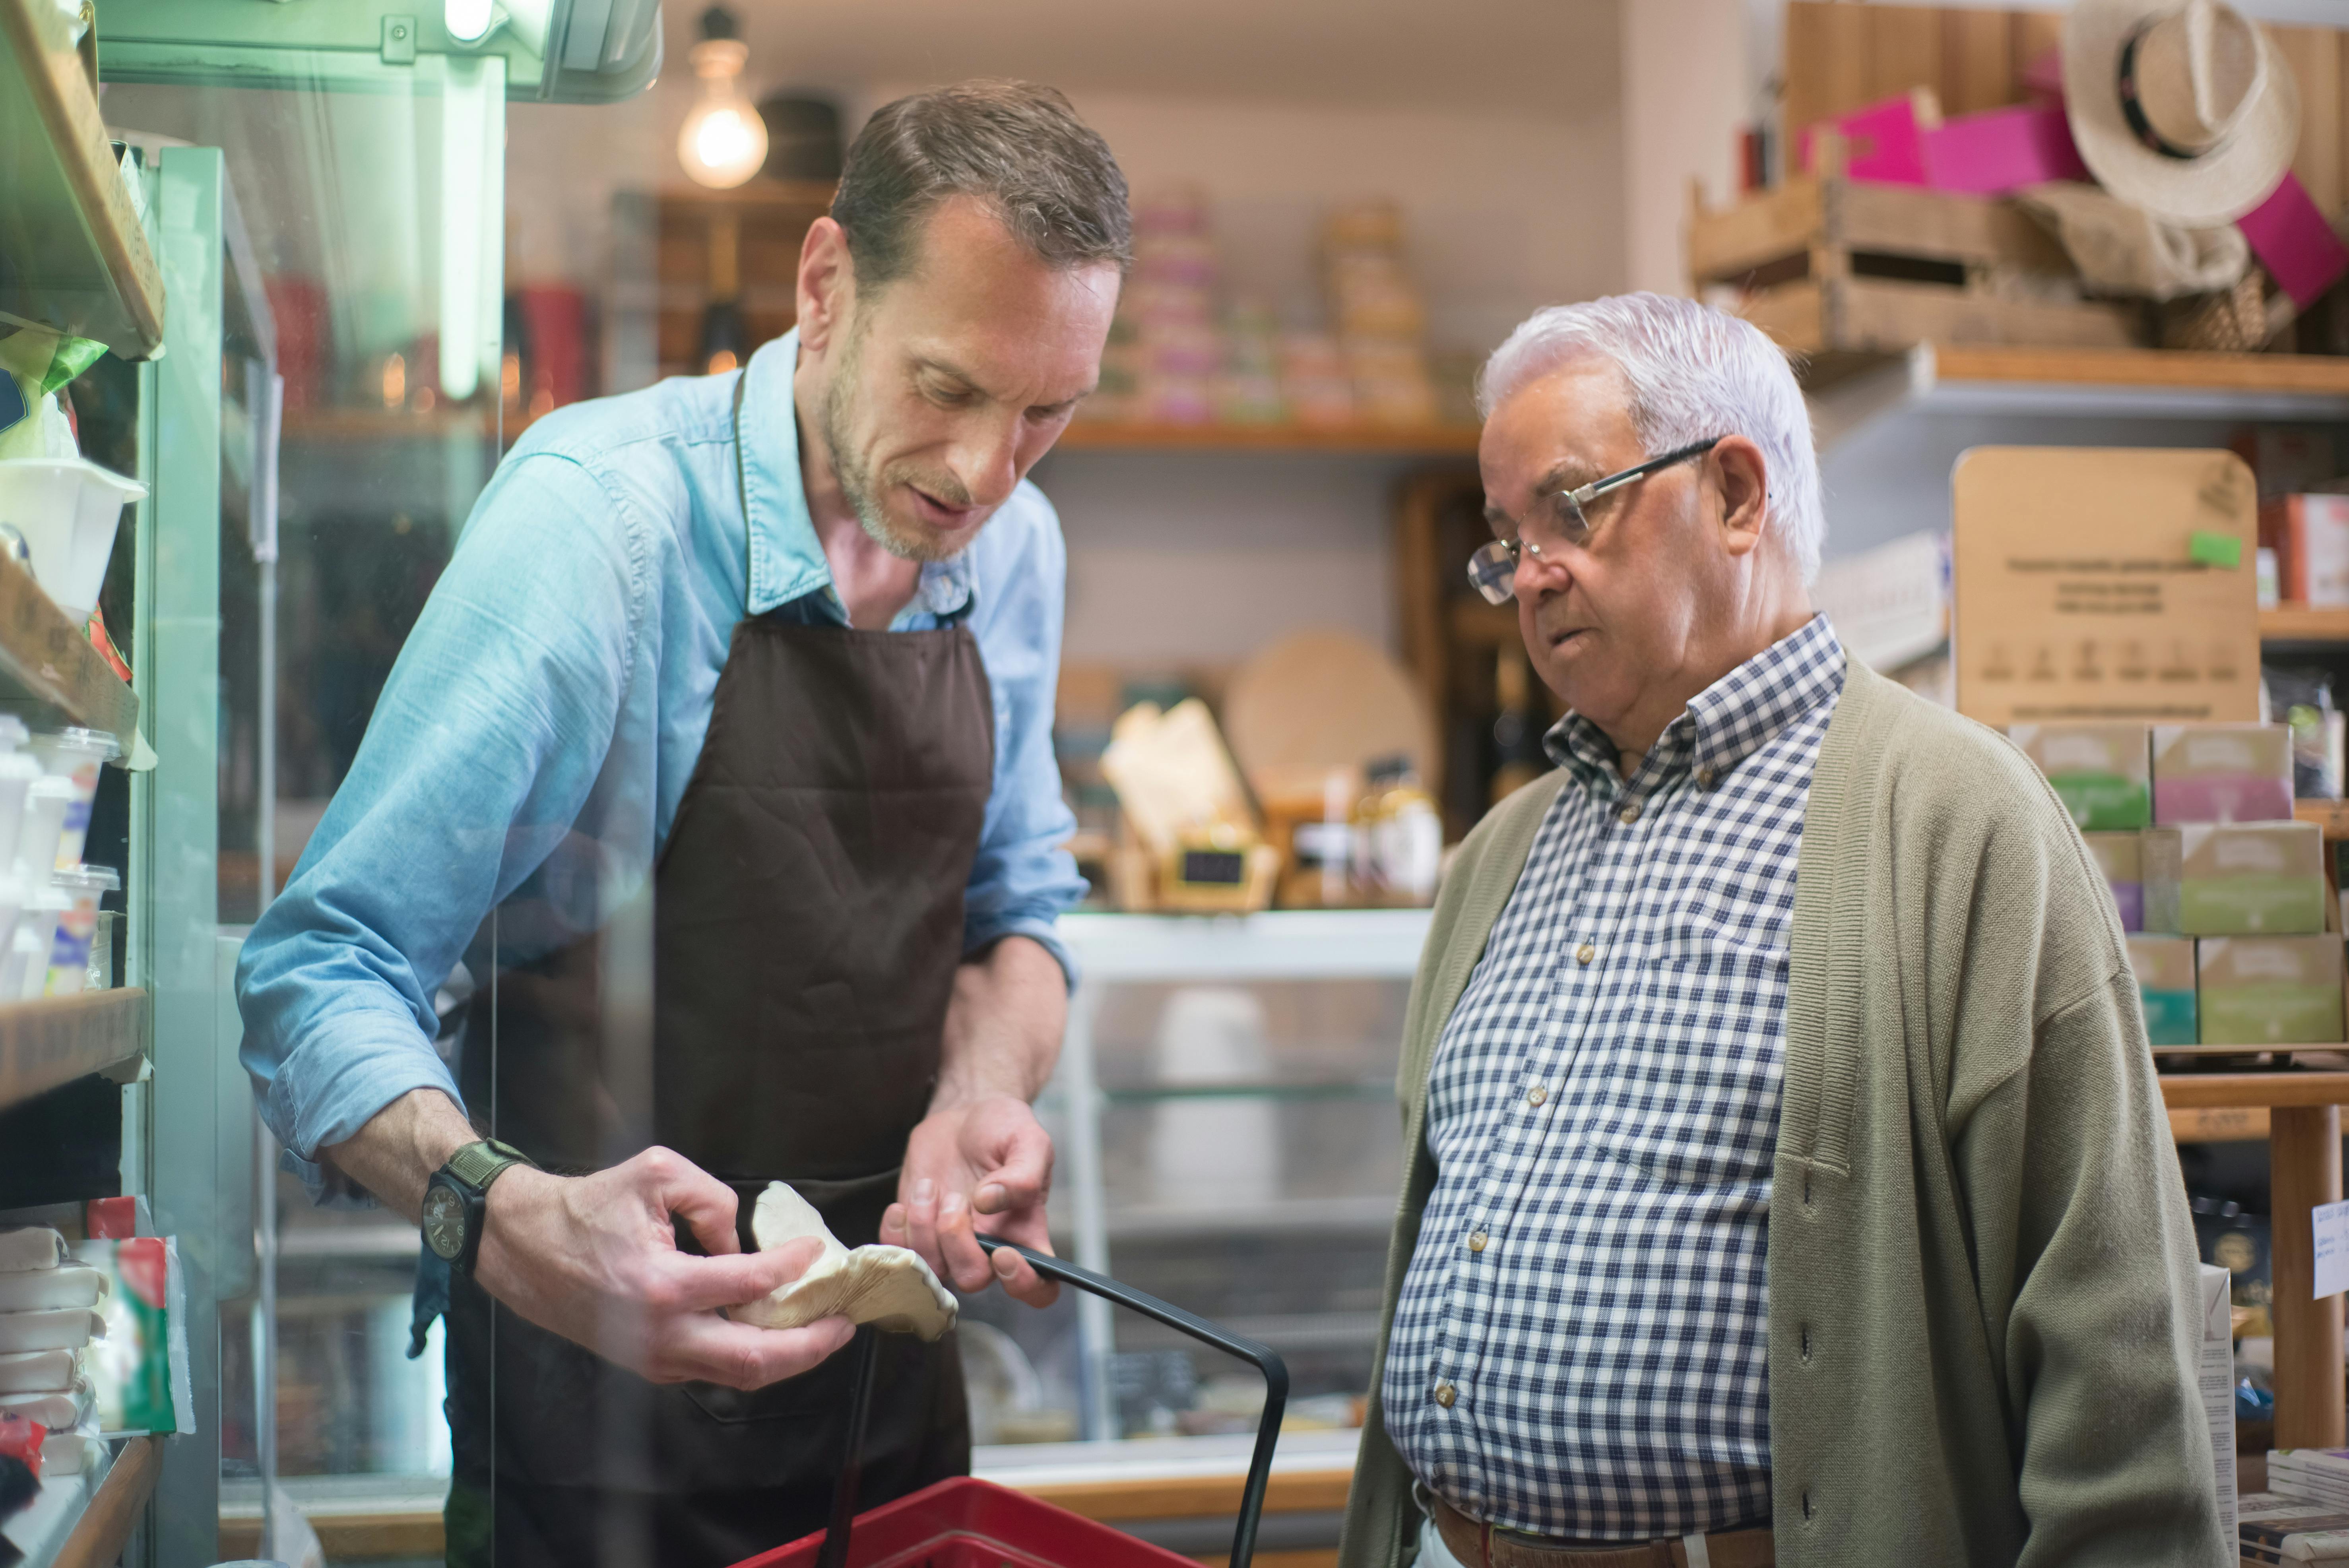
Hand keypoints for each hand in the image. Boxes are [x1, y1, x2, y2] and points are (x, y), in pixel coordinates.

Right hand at [474, 1146, 854, 1387]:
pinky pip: (712, 1371)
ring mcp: (653, 1358)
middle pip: (756, 1360)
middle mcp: (660, 1334)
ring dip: (788, 1358)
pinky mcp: (649, 1366)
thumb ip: (713, 1198)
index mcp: (662, 1285)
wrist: (525, 1248)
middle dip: (812, 1344)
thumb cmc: (588, 1206)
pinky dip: (751, 1357)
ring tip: (823, 1331)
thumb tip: (743, 1242)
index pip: (751, 1284)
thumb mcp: (656, 1173)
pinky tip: (776, 1332)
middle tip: (846, 1321)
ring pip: (738, 1376)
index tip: (815, 1251)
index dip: (793, 1267)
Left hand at [882, 1096, 1058, 1306]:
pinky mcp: (917, 1232)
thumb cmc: (1003, 1129)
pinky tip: (905, 1202)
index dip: (1022, 1284)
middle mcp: (989, 1247)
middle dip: (957, 1242)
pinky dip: (895, 1232)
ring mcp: (950, 1243)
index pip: (1038, 1286)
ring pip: (933, 1268)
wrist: (964, 1116)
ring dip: (923, 1229)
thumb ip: (1022, 1174)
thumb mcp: (1028, 1139)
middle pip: (974, 1278)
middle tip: (956, 1198)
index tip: (1004, 1253)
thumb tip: (990, 1202)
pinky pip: (900, 1254)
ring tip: (929, 1187)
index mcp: (1026, 1232)